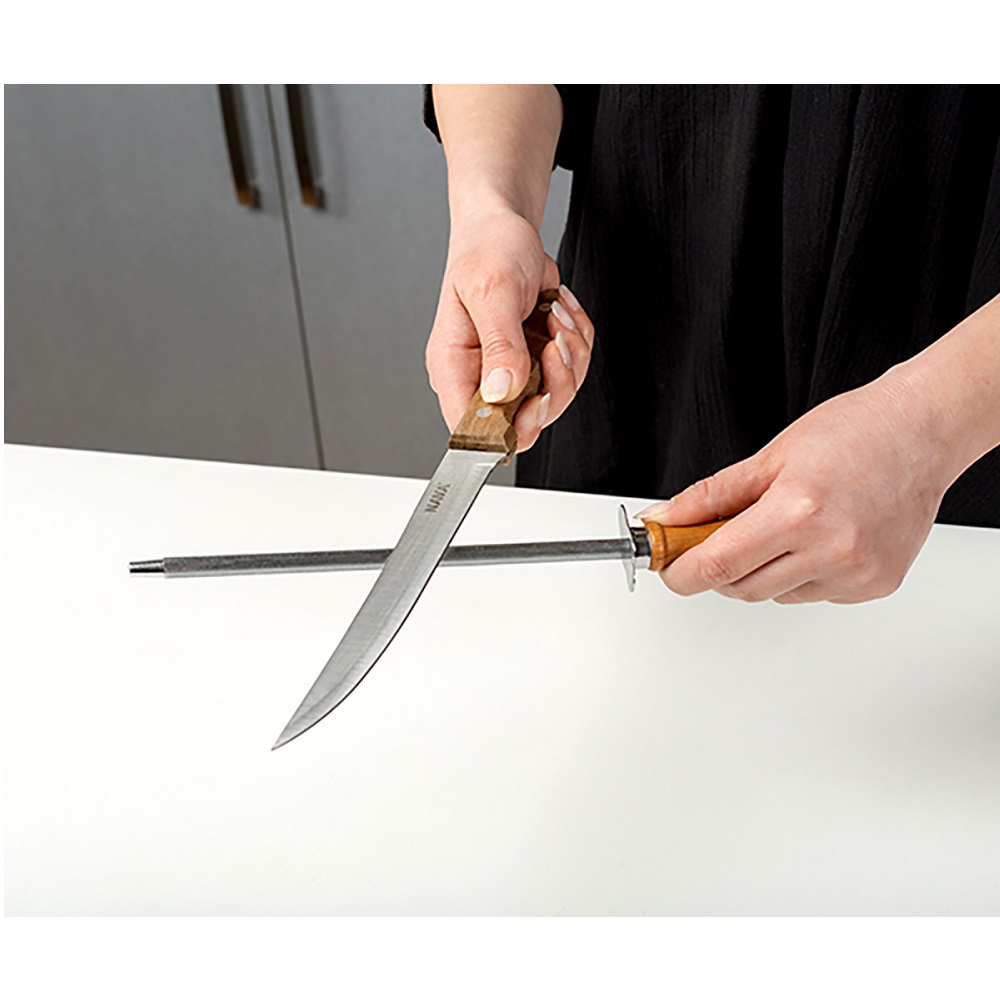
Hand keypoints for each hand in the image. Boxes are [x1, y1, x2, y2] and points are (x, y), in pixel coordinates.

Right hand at [425, 206, 593, 451]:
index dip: (509, 427)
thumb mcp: (492, 291)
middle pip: (523, 421)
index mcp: (453, 366)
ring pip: (553, 398)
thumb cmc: (487, 249)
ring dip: (570, 356)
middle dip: (554, 384)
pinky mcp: (533, 361)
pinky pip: (569, 373)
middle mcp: (478, 376)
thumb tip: (501, 391)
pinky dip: (576, 342)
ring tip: (554, 315)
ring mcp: (509, 371)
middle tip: (554, 342)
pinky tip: (559, 312)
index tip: (537, 399)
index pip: (473, 429)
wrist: (506, 225)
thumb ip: (500, 344)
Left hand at [637, 375, 954, 603]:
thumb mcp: (768, 458)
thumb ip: (709, 497)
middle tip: (717, 538)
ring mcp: (857, 572)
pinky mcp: (875, 585)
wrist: (921, 431)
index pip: (718, 565)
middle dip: (720, 569)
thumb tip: (665, 520)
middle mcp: (831, 548)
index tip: (669, 568)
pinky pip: (813, 594)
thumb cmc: (852, 433)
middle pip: (742, 588)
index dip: (682, 573)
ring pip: (776, 595)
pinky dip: (800, 574)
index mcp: (797, 511)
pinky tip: (817, 538)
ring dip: (762, 571)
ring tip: (784, 526)